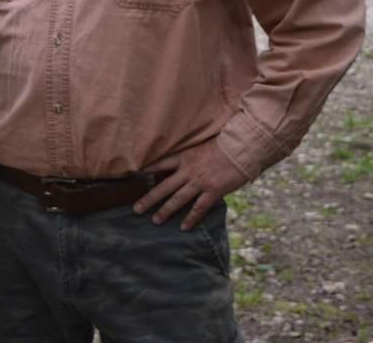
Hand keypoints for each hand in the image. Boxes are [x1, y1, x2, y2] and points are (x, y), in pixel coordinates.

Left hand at [133, 138, 248, 229]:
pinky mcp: (213, 191)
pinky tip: (183, 227)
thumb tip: (181, 162)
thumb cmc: (223, 144)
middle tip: (136, 209)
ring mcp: (200, 182)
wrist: (240, 148)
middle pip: (164, 186)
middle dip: (149, 199)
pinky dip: (191, 218)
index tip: (132, 177)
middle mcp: (188, 170)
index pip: (159, 165)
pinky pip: (199, 208)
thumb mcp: (200, 145)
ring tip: (155, 220)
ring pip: (178, 199)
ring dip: (165, 211)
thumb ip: (189, 155)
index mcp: (184, 157)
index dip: (145, 171)